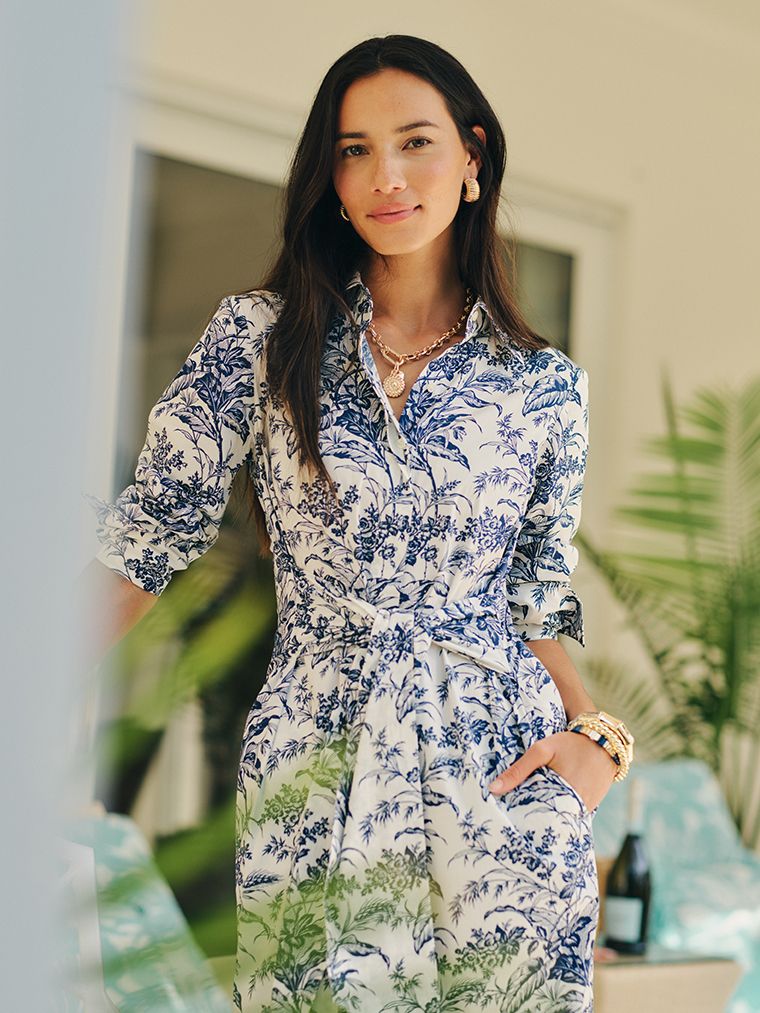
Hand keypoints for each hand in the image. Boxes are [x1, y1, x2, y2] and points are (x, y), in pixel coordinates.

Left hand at [488, 730, 617, 811]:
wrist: (603, 740)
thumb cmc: (569, 743)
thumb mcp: (542, 751)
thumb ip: (518, 770)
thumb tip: (493, 789)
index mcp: (561, 794)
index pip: (536, 817)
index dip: (523, 820)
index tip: (509, 823)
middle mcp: (575, 806)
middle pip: (549, 821)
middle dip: (534, 822)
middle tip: (517, 824)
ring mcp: (586, 808)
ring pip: (562, 820)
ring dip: (549, 818)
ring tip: (531, 819)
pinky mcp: (592, 807)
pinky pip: (573, 815)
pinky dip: (562, 814)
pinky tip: (550, 810)